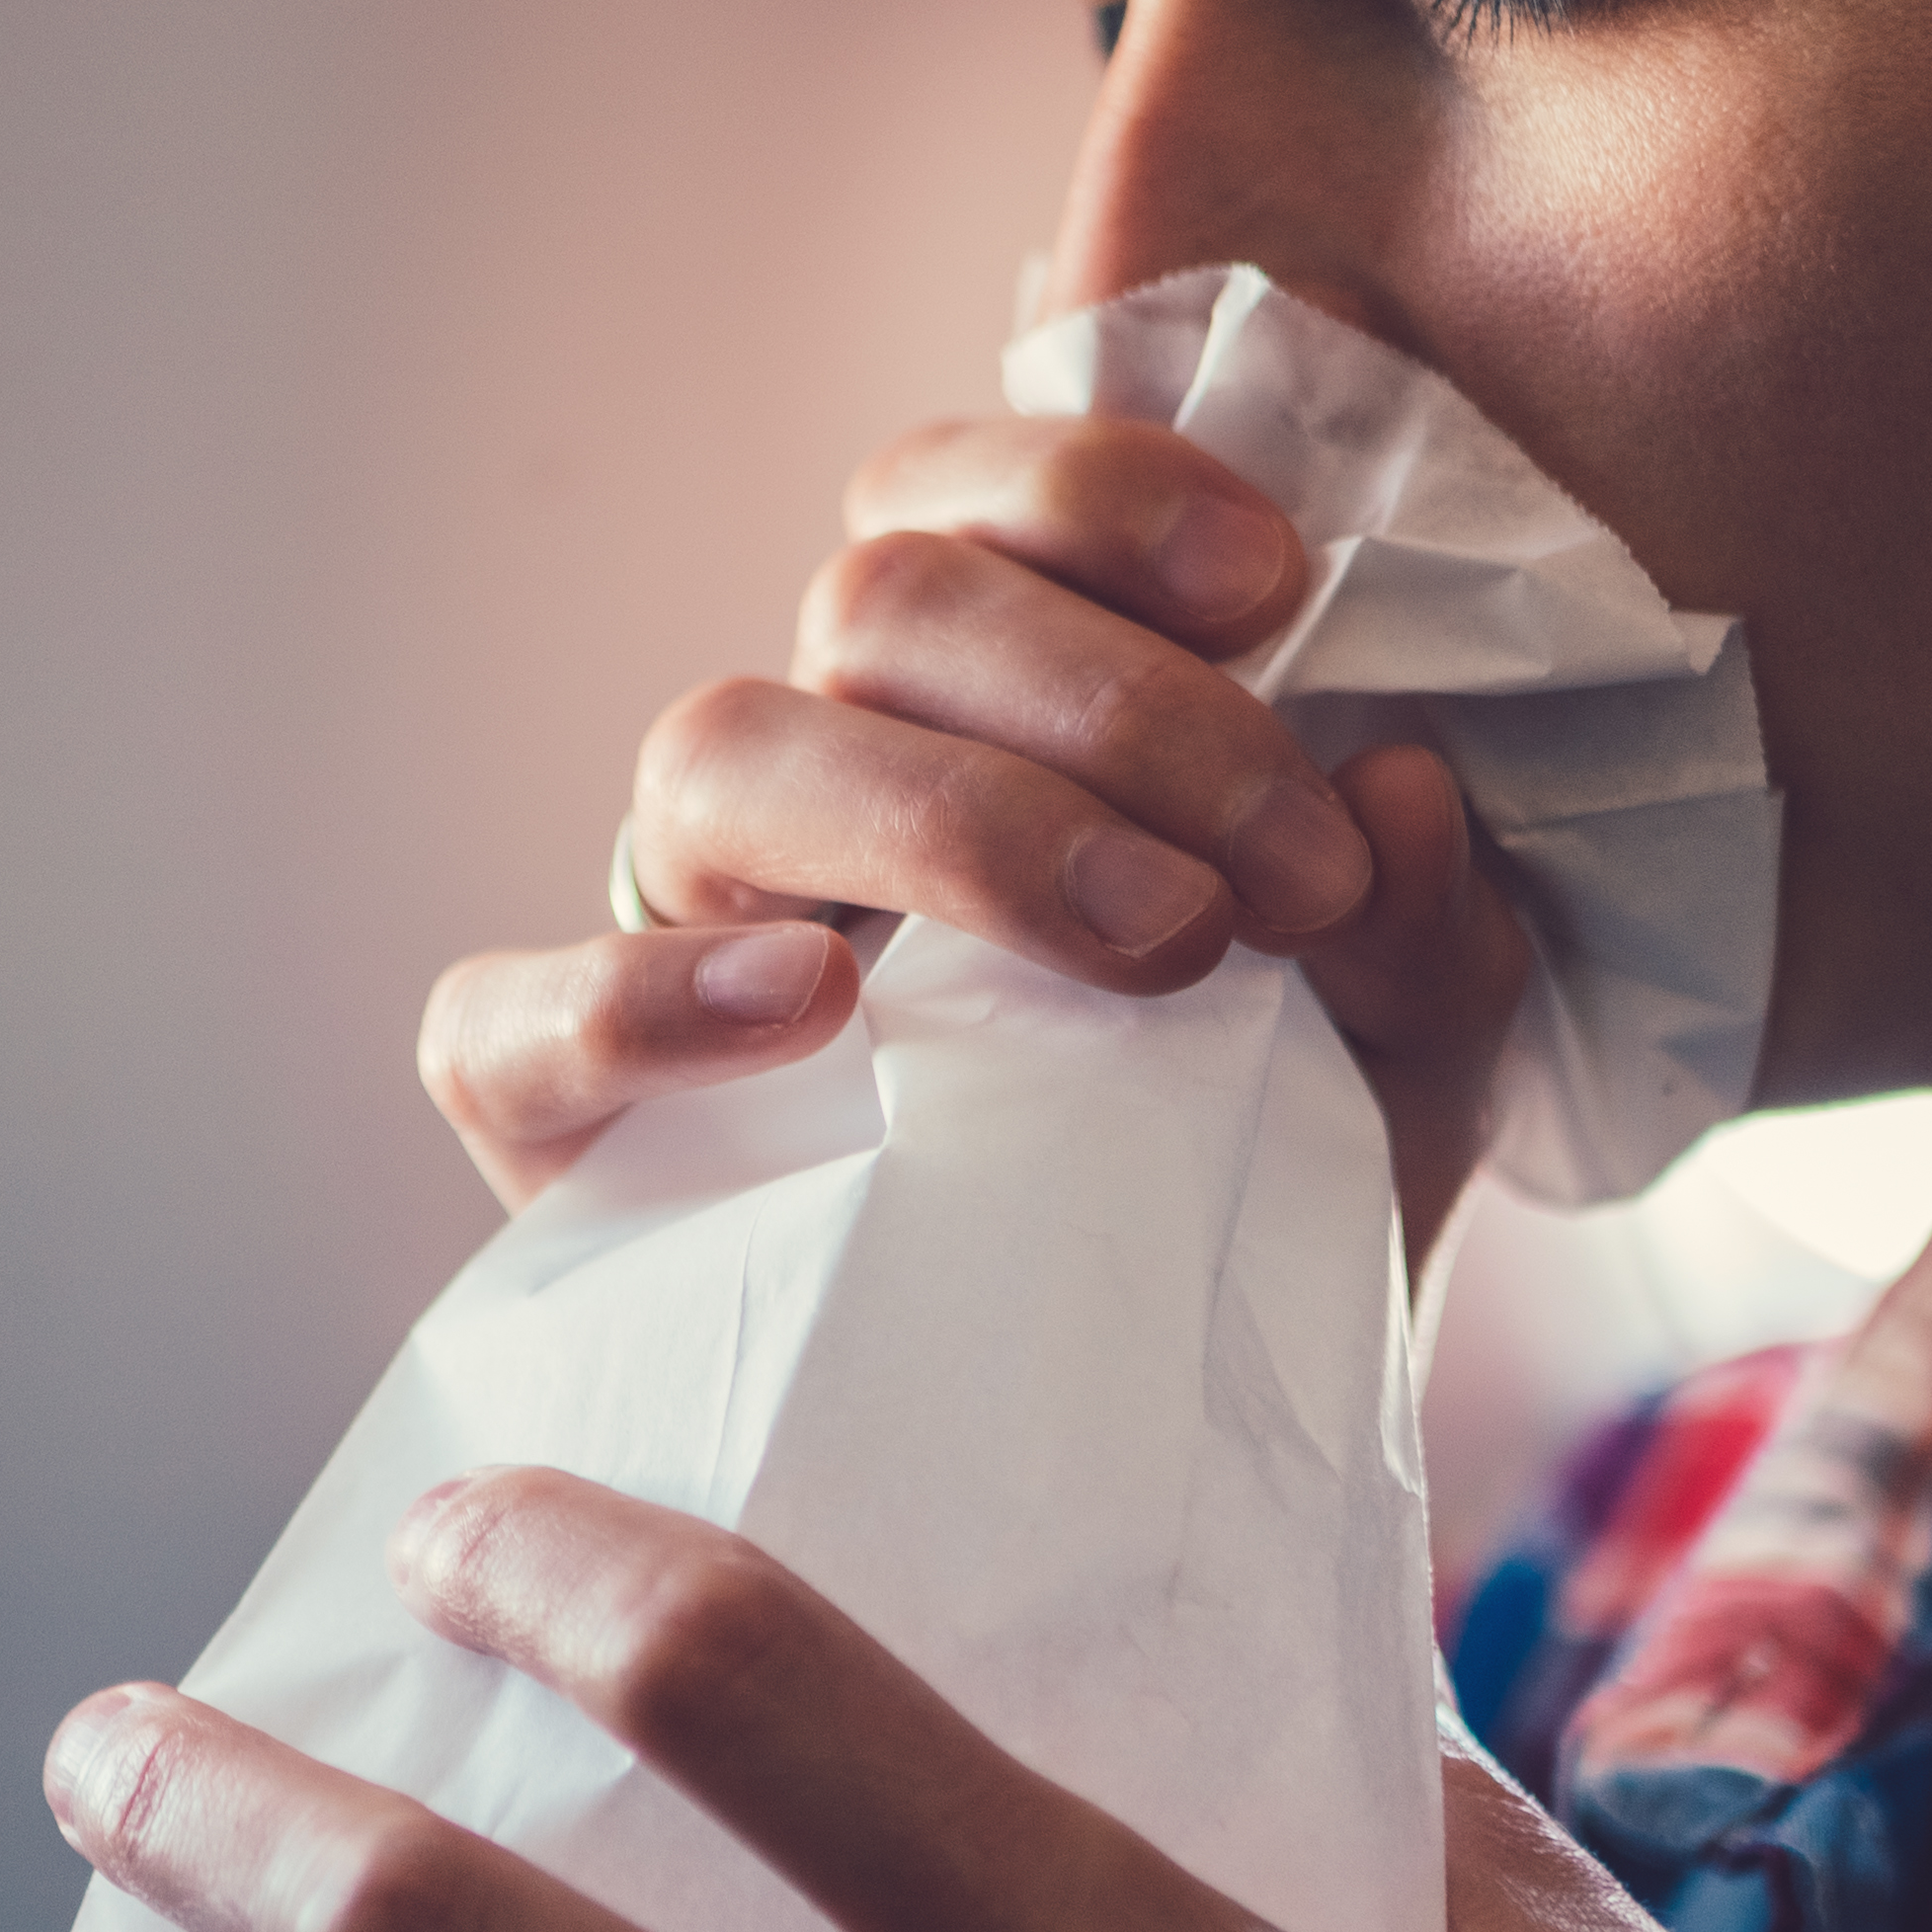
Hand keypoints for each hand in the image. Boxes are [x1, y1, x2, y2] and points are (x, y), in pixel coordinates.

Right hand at [413, 416, 1540, 1241]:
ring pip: (715, 753)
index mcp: (977, 701)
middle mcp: (814, 774)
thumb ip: (1423, 933)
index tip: (1278, 582)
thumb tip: (1404, 791)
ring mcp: (675, 933)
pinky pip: (509, 1019)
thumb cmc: (1255, 1183)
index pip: (974, 500)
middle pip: (875, 599)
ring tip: (1152, 944)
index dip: (1099, 486)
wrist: (1150, 1445)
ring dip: (948, 818)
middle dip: (1106, 702)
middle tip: (1285, 872)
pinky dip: (643, 996)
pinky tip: (818, 1013)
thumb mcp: (1397, 1063)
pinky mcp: (558, 1118)